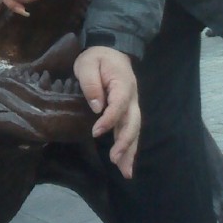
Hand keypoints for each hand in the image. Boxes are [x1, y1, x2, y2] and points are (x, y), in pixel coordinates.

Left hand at [73, 46, 140, 178]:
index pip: (118, 106)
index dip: (109, 120)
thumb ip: (91, 84)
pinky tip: (126, 163)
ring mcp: (132, 105)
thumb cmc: (97, 57)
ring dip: (130, 151)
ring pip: (134, 130)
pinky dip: (129, 147)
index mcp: (123, 84)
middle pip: (133, 123)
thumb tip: (96, 107)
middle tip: (115, 160)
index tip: (96, 132)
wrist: (111, 49)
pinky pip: (130, 130)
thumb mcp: (87, 64)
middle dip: (125, 143)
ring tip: (126, 172)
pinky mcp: (127, 111)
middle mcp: (132, 98)